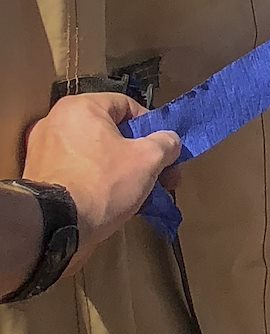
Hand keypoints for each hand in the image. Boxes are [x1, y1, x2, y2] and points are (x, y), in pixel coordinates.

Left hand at [23, 91, 180, 261]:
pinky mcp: (37, 177)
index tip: (164, 152)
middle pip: (111, 132)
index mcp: (81, 107)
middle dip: (138, 156)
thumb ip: (166, 143)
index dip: (152, 128)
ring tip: (136, 196)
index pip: (128, 106)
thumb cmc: (102, 184)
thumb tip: (169, 142)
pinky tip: (111, 203)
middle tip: (156, 177)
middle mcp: (56, 122)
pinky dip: (95, 183)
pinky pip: (76, 172)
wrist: (53, 227)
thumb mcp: (148, 160)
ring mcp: (42, 150)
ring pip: (94, 154)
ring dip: (119, 171)